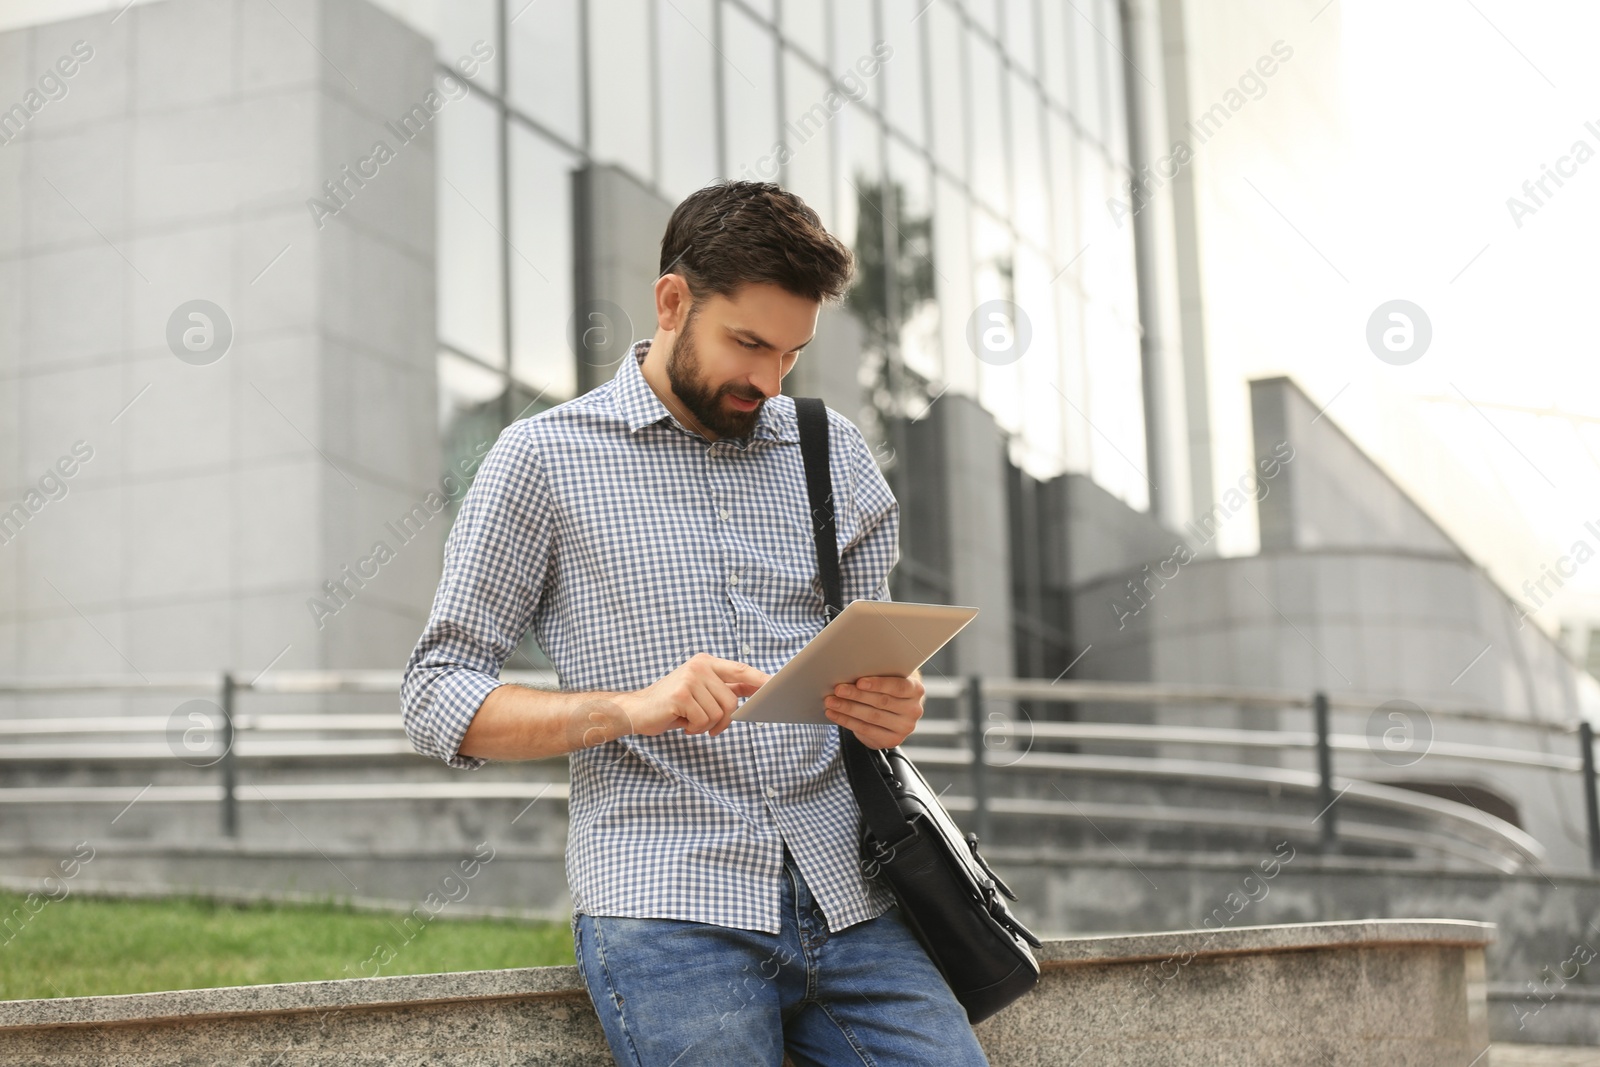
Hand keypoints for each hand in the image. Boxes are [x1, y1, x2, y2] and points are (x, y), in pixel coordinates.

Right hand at [615, 653, 768, 738]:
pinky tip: (682, 722)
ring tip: (690, 720)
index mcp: (706, 662)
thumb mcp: (701, 691)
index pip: (741, 670)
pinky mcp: (681, 695)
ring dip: (706, 725)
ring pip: (718, 713)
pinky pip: (703, 720)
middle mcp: (699, 666)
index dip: (760, 679)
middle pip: (731, 701)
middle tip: (707, 725)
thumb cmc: (672, 704)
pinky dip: (695, 728)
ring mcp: (689, 679)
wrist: (638, 710)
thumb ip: (726, 687)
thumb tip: (757, 689)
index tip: (777, 685)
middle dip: (722, 720)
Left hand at [824, 674, 924, 748]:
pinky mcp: (892, 740)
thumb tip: (853, 668)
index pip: (898, 687)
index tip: (859, 681)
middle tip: (838, 689)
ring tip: (830, 701)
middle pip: (882, 702)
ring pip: (871, 717)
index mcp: (916, 689)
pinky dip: (846, 721)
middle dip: (856, 695)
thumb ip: (880, 672)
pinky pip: (866, 730)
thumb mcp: (890, 676)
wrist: (897, 710)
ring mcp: (904, 728)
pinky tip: (834, 714)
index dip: (878, 684)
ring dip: (847, 708)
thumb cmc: (888, 686)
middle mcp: (914, 710)